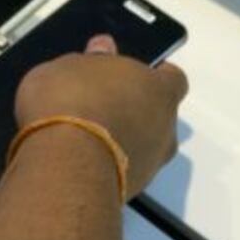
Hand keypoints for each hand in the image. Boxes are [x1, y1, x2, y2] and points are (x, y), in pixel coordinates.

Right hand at [14, 35, 187, 198]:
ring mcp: (152, 164)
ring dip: (126, 143)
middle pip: (161, 118)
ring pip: (145, 148)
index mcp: (159, 90)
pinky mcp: (133, 191)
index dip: (157, 78)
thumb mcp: (69, 66)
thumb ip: (92, 59)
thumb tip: (105, 47)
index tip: (137, 77)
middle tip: (106, 108)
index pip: (174, 80)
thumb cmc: (71, 101)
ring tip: (90, 140)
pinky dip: (110, 167)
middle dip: (139, 113)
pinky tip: (82, 163)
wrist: (66, 164)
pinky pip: (125, 172)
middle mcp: (166, 129)